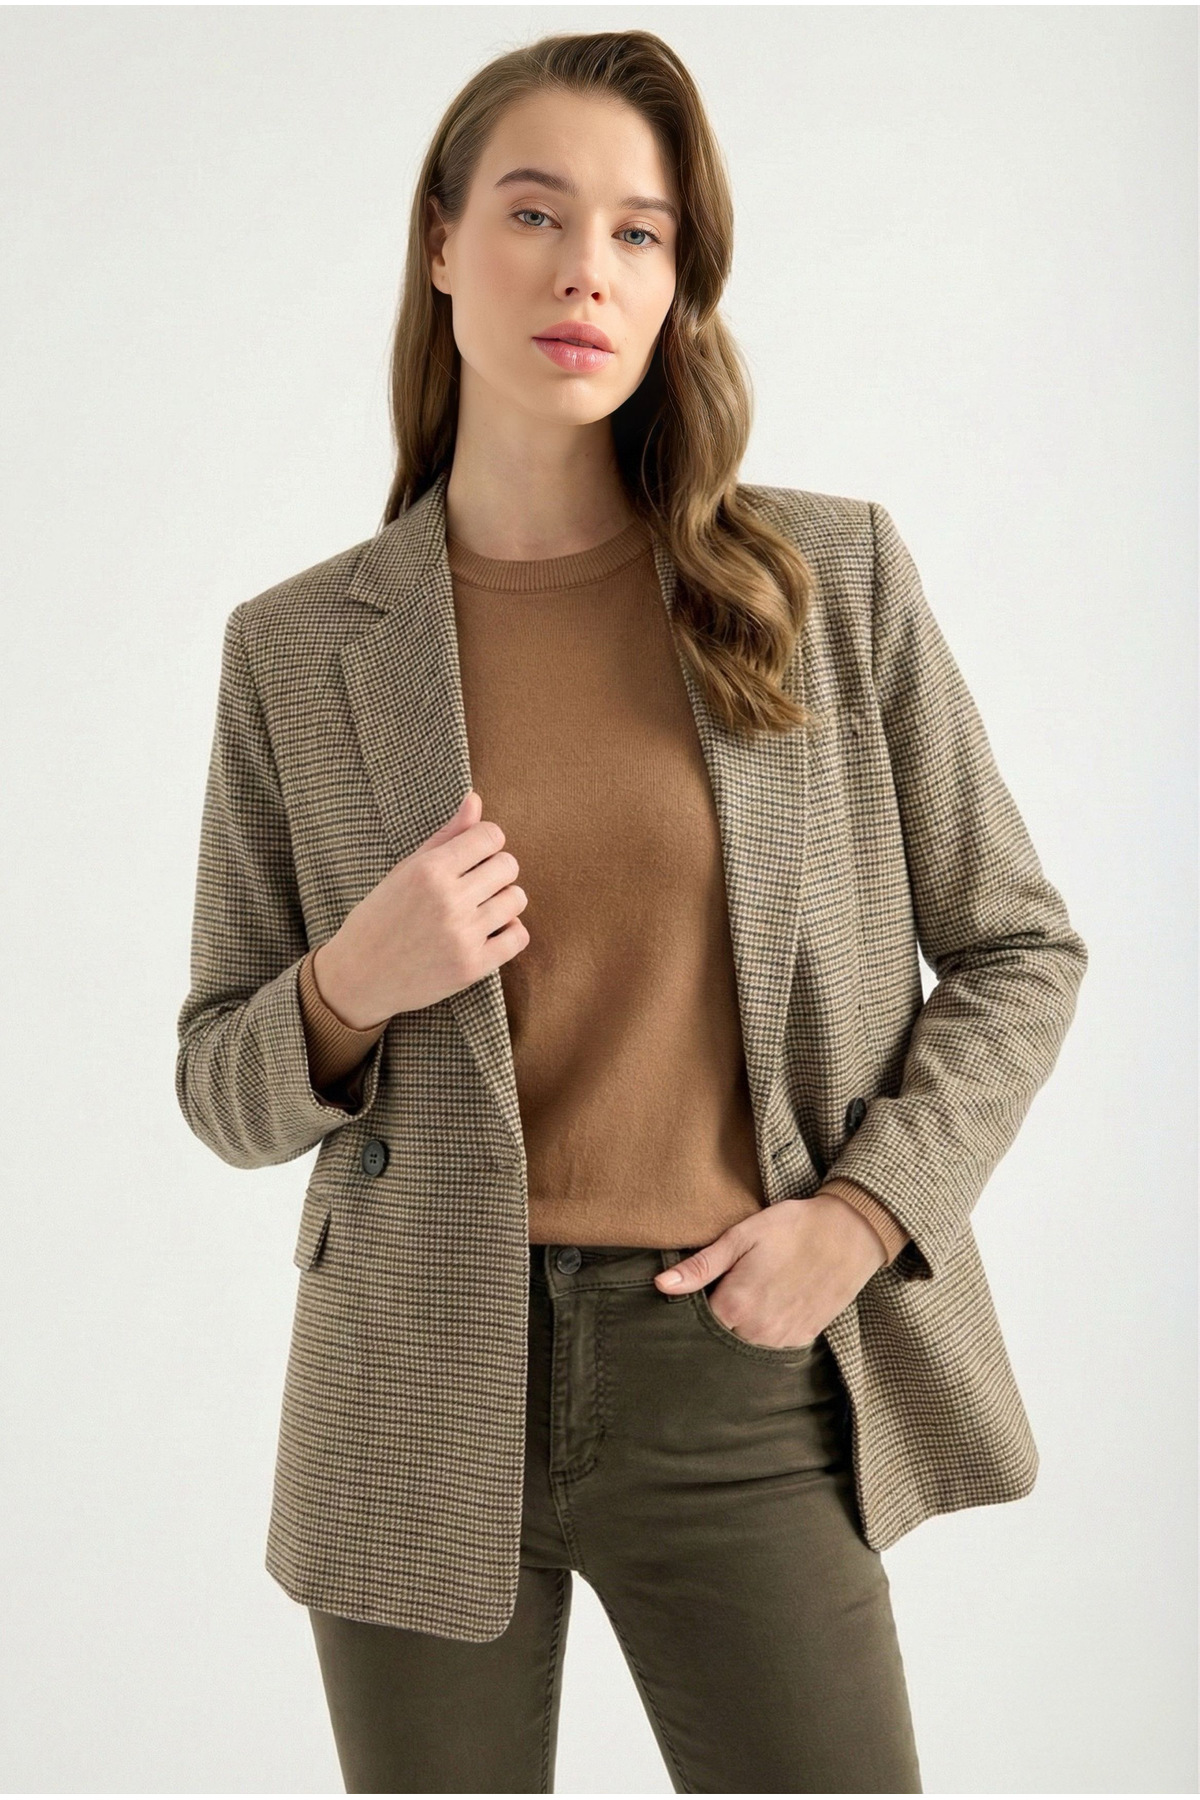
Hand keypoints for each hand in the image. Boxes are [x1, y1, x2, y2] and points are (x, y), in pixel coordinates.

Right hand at [313, 790, 528, 1027]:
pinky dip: (508, 932)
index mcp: (429, 870)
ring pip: (517, 899)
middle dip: (495, 871)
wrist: (359, 976)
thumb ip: (446, 835)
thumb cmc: (381, 916)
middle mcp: (448, 900)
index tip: (473, 857)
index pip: (490, 836)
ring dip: (503, 901)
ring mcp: (462, 935)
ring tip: (479, 909)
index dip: (485, 844)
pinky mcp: (472, 966)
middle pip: (508, 866)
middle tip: (474, 886)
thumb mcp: (406, 870)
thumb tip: (476, 799)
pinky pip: (518, 936)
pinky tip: (487, 932)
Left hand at [653, 1192, 887, 1346]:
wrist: (849, 1233)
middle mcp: (756, 1332)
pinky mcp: (803, 1338)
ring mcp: (782, 1339)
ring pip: (744, 1345)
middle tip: (725, 1291)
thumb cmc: (792, 1228)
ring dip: (740, 1328)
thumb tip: (661, 1285)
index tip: (697, 1292)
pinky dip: (764, 1332)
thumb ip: (700, 1266)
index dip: (692, 1309)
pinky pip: (771, 1346)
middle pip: (719, 1338)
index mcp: (735, 1306)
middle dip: (716, 1321)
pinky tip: (770, 1306)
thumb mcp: (741, 1237)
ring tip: (751, 1295)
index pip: (695, 1324)